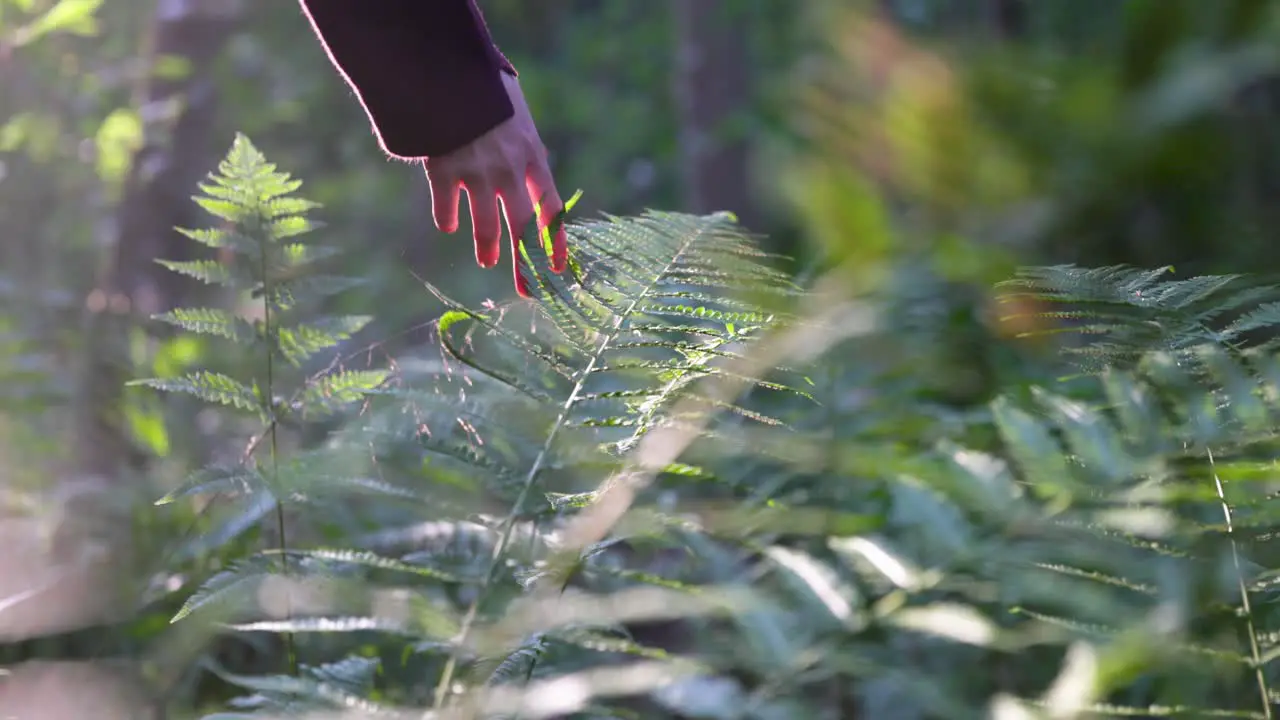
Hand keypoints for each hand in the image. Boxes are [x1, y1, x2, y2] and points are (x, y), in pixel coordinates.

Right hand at [422, 72, 565, 297]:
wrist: (449, 71)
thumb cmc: (486, 89)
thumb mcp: (518, 115)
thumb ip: (525, 147)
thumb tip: (530, 174)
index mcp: (533, 156)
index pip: (552, 210)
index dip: (555, 243)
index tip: (558, 269)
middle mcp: (509, 171)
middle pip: (520, 228)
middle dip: (523, 263)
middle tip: (525, 286)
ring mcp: (476, 173)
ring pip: (486, 227)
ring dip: (487, 248)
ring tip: (487, 260)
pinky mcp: (444, 172)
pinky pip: (446, 209)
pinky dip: (447, 219)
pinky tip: (449, 224)